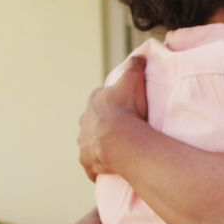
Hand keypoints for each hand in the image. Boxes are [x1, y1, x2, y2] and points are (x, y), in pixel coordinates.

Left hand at [78, 56, 149, 180]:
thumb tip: (139, 54)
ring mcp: (84, 142)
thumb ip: (135, 66)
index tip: (124, 107)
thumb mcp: (132, 80)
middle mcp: (85, 120)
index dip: (113, 103)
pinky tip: (107, 169)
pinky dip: (96, 167)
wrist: (120, 139)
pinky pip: (91, 165)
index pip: (101, 99)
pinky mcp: (87, 160)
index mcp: (95, 101)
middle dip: (104, 124)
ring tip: (117, 150)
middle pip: (93, 121)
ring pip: (90, 142)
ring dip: (100, 145)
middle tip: (123, 130)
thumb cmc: (127, 109)